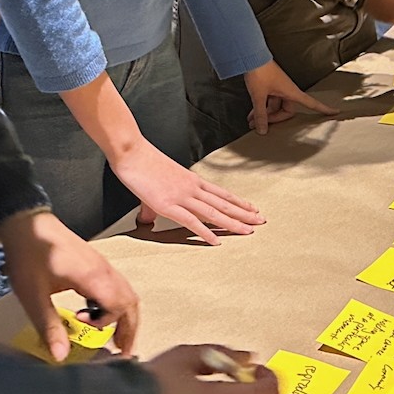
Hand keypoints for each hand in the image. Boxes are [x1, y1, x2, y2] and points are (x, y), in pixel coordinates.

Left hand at [0, 210, 139, 360]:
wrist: (27, 224)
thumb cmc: (29, 257)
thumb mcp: (33, 296)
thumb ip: (49, 326)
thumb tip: (61, 356)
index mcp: (94, 277)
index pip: (119, 307)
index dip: (106, 323)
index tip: (82, 326)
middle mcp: (105, 270)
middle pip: (131, 301)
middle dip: (130, 328)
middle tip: (123, 351)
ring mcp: (103, 265)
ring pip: (127, 293)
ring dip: (125, 316)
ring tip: (116, 337)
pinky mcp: (97, 263)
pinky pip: (118, 286)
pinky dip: (118, 304)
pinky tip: (100, 312)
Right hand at [109, 139, 262, 244]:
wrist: (132, 152)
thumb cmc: (143, 163)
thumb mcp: (156, 184)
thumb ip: (154, 204)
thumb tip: (147, 218)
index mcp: (192, 180)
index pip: (222, 193)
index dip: (239, 202)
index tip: (252, 209)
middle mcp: (192, 188)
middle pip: (224, 203)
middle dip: (244, 214)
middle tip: (261, 221)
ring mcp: (182, 196)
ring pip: (214, 213)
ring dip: (233, 223)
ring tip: (248, 231)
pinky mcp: (168, 205)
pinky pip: (191, 221)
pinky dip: (205, 232)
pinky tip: (216, 241)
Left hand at [244, 59, 337, 134]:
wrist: (251, 57)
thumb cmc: (260, 71)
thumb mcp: (260, 95)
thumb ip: (260, 114)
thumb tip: (262, 129)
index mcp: (292, 92)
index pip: (313, 103)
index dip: (324, 108)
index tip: (335, 112)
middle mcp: (288, 91)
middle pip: (287, 111)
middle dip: (274, 119)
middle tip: (260, 125)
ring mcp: (279, 89)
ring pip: (275, 107)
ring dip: (264, 114)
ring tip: (251, 121)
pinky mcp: (270, 87)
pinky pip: (269, 101)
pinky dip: (261, 108)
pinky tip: (252, 114)